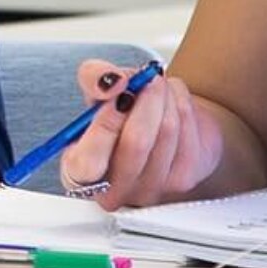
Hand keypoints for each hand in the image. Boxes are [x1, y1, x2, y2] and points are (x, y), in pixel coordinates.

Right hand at [58, 59, 222, 210]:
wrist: (159, 126)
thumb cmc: (120, 113)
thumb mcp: (97, 91)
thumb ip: (92, 78)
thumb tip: (111, 82)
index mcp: (79, 173)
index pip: (87, 162)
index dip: (105, 124)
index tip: (117, 93)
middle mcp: (112, 191)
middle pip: (135, 144)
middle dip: (145, 99)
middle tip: (147, 77)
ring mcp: (149, 190)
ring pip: (166, 132)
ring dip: (165, 96)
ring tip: (158, 84)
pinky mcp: (182, 181)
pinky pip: (187, 133)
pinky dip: (182, 104)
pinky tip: (173, 96)